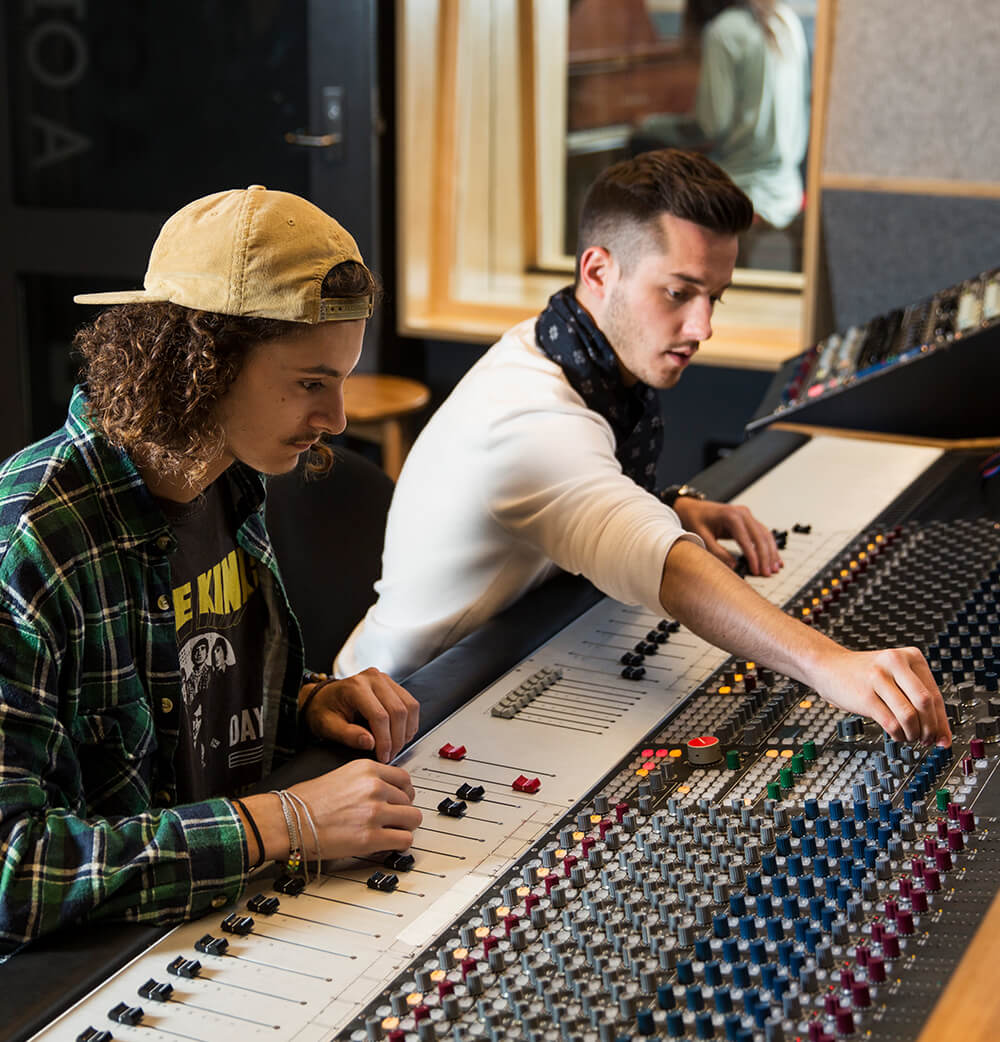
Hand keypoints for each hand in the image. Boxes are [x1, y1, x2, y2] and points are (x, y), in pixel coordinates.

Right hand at [243, 760, 421, 863]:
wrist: (287, 820)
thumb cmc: (304, 801)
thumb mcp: (340, 775)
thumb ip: (366, 780)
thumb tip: (384, 791)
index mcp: (367, 769)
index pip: (405, 779)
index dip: (403, 793)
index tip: (399, 800)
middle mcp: (374, 787)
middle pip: (410, 800)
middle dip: (402, 811)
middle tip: (392, 820)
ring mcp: (375, 812)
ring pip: (412, 819)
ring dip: (403, 827)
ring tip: (391, 832)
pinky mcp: (371, 838)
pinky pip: (404, 840)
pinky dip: (399, 844)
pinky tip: (389, 844)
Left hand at [302, 668, 419, 761]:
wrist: (323, 699)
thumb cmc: (323, 711)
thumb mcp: (328, 727)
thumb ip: (348, 735)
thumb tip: (370, 743)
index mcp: (355, 687)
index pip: (380, 715)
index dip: (385, 740)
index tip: (383, 756)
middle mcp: (373, 679)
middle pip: (398, 710)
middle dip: (397, 738)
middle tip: (390, 755)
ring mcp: (385, 680)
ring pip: (409, 706)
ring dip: (407, 730)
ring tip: (396, 746)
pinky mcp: (392, 685)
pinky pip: (410, 703)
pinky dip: (410, 722)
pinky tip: (400, 734)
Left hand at [673, 498, 781, 576]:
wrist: (692, 508)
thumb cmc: (696, 520)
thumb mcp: (702, 537)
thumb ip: (717, 552)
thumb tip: (733, 566)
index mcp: (731, 516)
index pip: (746, 540)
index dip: (753, 557)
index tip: (756, 570)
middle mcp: (742, 513)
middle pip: (760, 537)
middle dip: (765, 556)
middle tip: (767, 573)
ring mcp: (747, 515)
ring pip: (765, 535)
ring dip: (771, 552)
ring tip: (775, 568)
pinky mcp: (748, 520)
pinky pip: (762, 533)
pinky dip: (769, 546)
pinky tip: (774, 557)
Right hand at [809, 645, 951, 746]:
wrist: (828, 665)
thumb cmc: (864, 674)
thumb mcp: (895, 674)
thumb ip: (917, 696)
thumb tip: (941, 733)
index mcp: (910, 656)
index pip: (935, 694)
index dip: (942, 721)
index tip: (943, 738)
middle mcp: (895, 663)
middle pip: (925, 704)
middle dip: (930, 728)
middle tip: (927, 740)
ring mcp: (878, 678)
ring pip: (909, 715)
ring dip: (914, 734)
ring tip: (910, 737)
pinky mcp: (865, 696)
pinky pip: (891, 723)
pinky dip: (898, 735)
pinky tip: (896, 734)